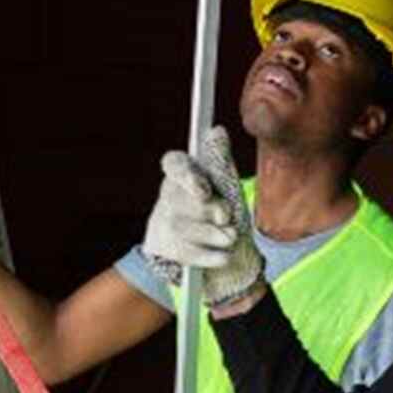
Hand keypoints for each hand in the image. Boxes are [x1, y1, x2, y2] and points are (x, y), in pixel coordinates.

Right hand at [141, 126, 265, 311]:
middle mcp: (168, 195)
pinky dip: (211, 255)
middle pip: (183, 198)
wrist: (218, 261)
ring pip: (184, 226)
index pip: (174, 164)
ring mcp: (162, 222)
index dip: (187, 176)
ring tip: (230, 237)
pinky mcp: (164, 248)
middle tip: (226, 216)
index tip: (204, 190)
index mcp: (182, 174)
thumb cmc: (221, 216)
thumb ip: (221, 162)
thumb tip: (217, 131)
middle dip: (209, 210)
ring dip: (214, 234)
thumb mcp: (226, 189)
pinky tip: (223, 255)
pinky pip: (187, 251)